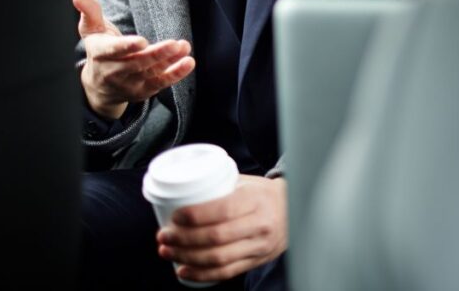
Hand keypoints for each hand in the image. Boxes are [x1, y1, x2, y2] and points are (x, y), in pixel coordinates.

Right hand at [73, 0, 194, 118]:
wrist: (99, 85)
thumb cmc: (99, 49)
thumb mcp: (91, 30)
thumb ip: (89, 12)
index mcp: (100, 54)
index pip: (113, 51)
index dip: (127, 47)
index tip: (142, 41)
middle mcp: (114, 72)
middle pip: (137, 63)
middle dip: (157, 54)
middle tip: (175, 44)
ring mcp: (129, 84)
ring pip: (151, 73)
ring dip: (170, 62)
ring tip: (185, 48)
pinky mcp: (143, 91)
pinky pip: (161, 83)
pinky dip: (176, 74)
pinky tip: (188, 63)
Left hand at [156, 175, 287, 283]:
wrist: (294, 209)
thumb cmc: (263, 193)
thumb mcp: (246, 183)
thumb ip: (219, 187)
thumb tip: (181, 189)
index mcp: (257, 199)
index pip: (224, 210)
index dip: (195, 216)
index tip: (175, 217)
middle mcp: (261, 224)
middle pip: (217, 237)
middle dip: (184, 239)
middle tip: (164, 236)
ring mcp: (260, 246)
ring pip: (219, 258)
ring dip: (187, 258)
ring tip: (168, 251)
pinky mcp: (257, 261)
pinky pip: (227, 273)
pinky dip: (202, 275)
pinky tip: (183, 271)